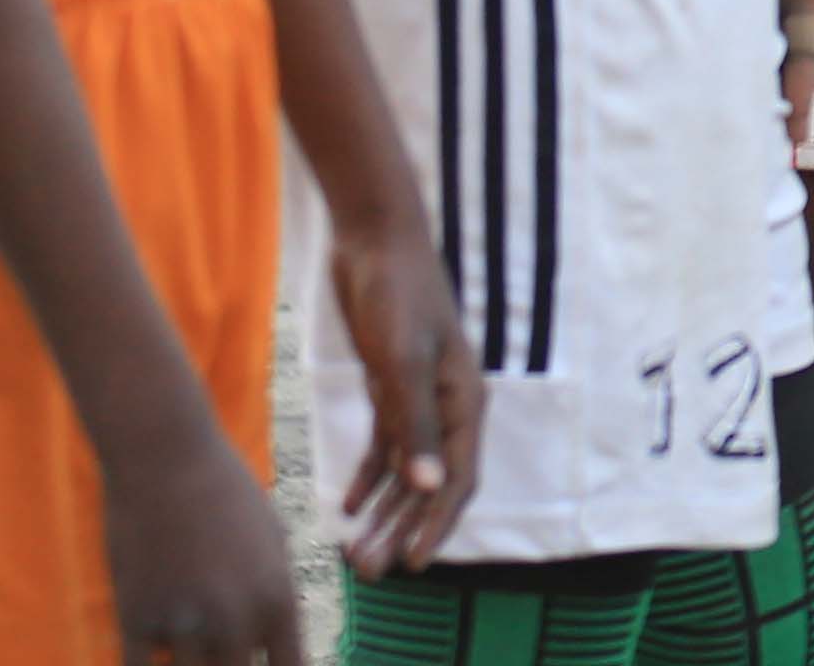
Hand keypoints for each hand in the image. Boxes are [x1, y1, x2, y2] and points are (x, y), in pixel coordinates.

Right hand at [100, 416, 308, 663]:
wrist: (166, 457)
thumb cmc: (226, 492)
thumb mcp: (273, 540)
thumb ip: (275, 596)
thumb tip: (271, 644)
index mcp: (277, 598)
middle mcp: (235, 617)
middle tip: (222, 652)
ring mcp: (183, 620)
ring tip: (190, 639)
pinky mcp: (135, 617)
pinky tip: (148, 657)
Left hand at [324, 197, 483, 575]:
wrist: (376, 241)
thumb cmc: (397, 294)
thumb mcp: (403, 360)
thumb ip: (415, 423)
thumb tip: (429, 487)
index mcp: (463, 401)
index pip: (457, 478)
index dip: (436, 524)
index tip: (413, 564)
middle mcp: (447, 407)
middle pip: (430, 483)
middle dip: (403, 529)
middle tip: (370, 571)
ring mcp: (419, 398)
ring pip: (406, 470)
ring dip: (385, 512)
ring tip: (357, 552)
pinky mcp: (392, 387)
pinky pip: (386, 446)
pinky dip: (371, 477)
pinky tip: (350, 507)